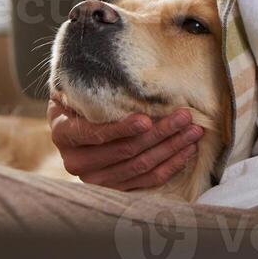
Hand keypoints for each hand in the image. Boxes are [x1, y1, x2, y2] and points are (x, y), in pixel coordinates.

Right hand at [47, 96, 203, 190]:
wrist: (75, 120)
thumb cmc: (84, 96)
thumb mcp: (80, 86)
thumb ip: (94, 84)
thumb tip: (122, 70)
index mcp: (64, 133)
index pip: (95, 134)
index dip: (122, 129)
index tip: (147, 119)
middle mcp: (76, 161)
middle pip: (124, 151)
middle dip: (159, 133)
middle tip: (184, 117)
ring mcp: (95, 178)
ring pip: (139, 167)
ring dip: (170, 149)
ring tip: (193, 131)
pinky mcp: (114, 187)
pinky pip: (146, 180)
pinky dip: (170, 165)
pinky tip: (187, 150)